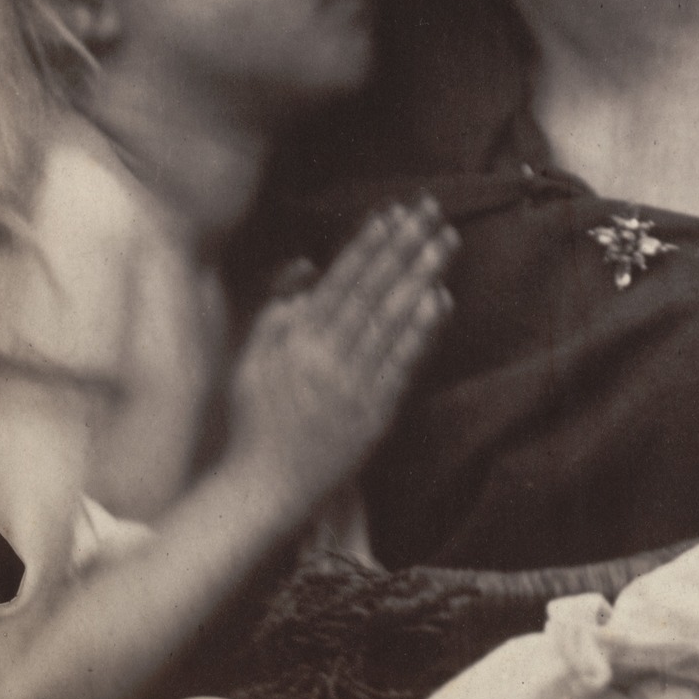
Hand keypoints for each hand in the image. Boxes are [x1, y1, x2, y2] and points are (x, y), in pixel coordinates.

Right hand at [225, 198, 457, 518]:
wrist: (263, 487)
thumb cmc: (256, 419)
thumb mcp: (252, 357)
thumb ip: (279, 309)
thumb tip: (309, 264)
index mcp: (296, 340)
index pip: (340, 280)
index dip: (369, 244)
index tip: (392, 213)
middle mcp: (326, 357)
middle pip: (373, 290)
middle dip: (404, 246)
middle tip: (431, 212)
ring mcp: (353, 385)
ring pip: (392, 320)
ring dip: (422, 276)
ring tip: (446, 242)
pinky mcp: (375, 414)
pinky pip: (403, 364)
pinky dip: (424, 330)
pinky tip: (442, 300)